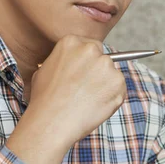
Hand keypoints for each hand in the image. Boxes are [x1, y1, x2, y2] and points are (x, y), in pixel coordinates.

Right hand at [6, 35, 126, 163]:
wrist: (51, 121)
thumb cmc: (44, 100)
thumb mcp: (45, 70)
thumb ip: (64, 62)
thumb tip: (72, 65)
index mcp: (71, 42)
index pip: (91, 47)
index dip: (88, 64)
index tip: (84, 76)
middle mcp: (91, 49)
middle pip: (103, 59)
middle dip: (99, 74)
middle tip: (86, 91)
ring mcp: (106, 65)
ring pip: (112, 75)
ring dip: (106, 87)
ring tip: (88, 102)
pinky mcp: (118, 82)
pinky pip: (120, 90)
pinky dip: (113, 99)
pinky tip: (96, 107)